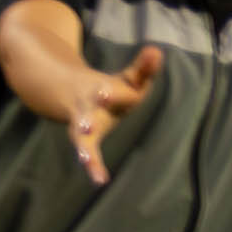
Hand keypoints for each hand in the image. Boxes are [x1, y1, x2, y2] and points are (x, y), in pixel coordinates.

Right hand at [63, 43, 162, 182]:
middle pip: (88, 113)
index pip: (113, 92)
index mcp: (104, 90)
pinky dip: (93, 167)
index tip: (104, 94)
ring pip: (80, 136)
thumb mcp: (129, 77)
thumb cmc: (113, 87)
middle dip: (87, 119)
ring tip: (84, 159)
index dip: (111, 94)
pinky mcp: (84, 139)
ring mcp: (84, 124)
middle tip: (85, 126)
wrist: (74, 93)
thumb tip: (157, 50)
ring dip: (84, 147)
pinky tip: (99, 180)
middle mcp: (90, 107)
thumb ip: (144, 67)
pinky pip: (88, 153)